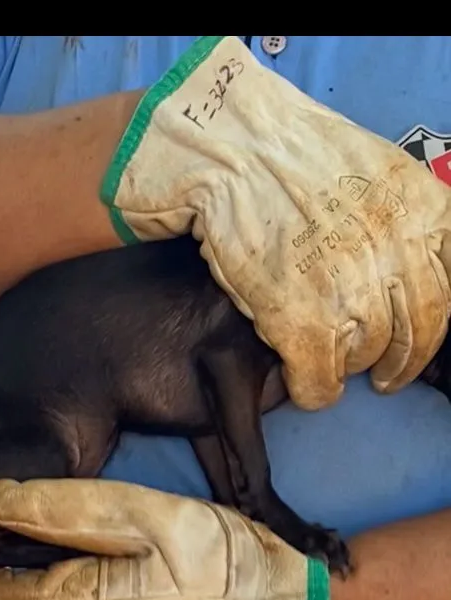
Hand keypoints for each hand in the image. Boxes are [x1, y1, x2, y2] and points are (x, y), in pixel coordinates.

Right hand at [103, 35, 450, 407]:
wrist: (229, 148)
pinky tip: (300, 383)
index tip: (412, 339)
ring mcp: (352, 293)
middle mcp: (398, 253)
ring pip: (365, 357)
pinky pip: (320, 384)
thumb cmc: (286, 153)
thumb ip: (402, 218)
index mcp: (422, 212)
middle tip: (383, 375)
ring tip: (325, 358)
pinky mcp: (303, 326)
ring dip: (346, 366)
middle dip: (399, 363)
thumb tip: (410, 263)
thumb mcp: (375, 171)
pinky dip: (312, 391)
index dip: (428, 327)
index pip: (447, 290)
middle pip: (415, 334)